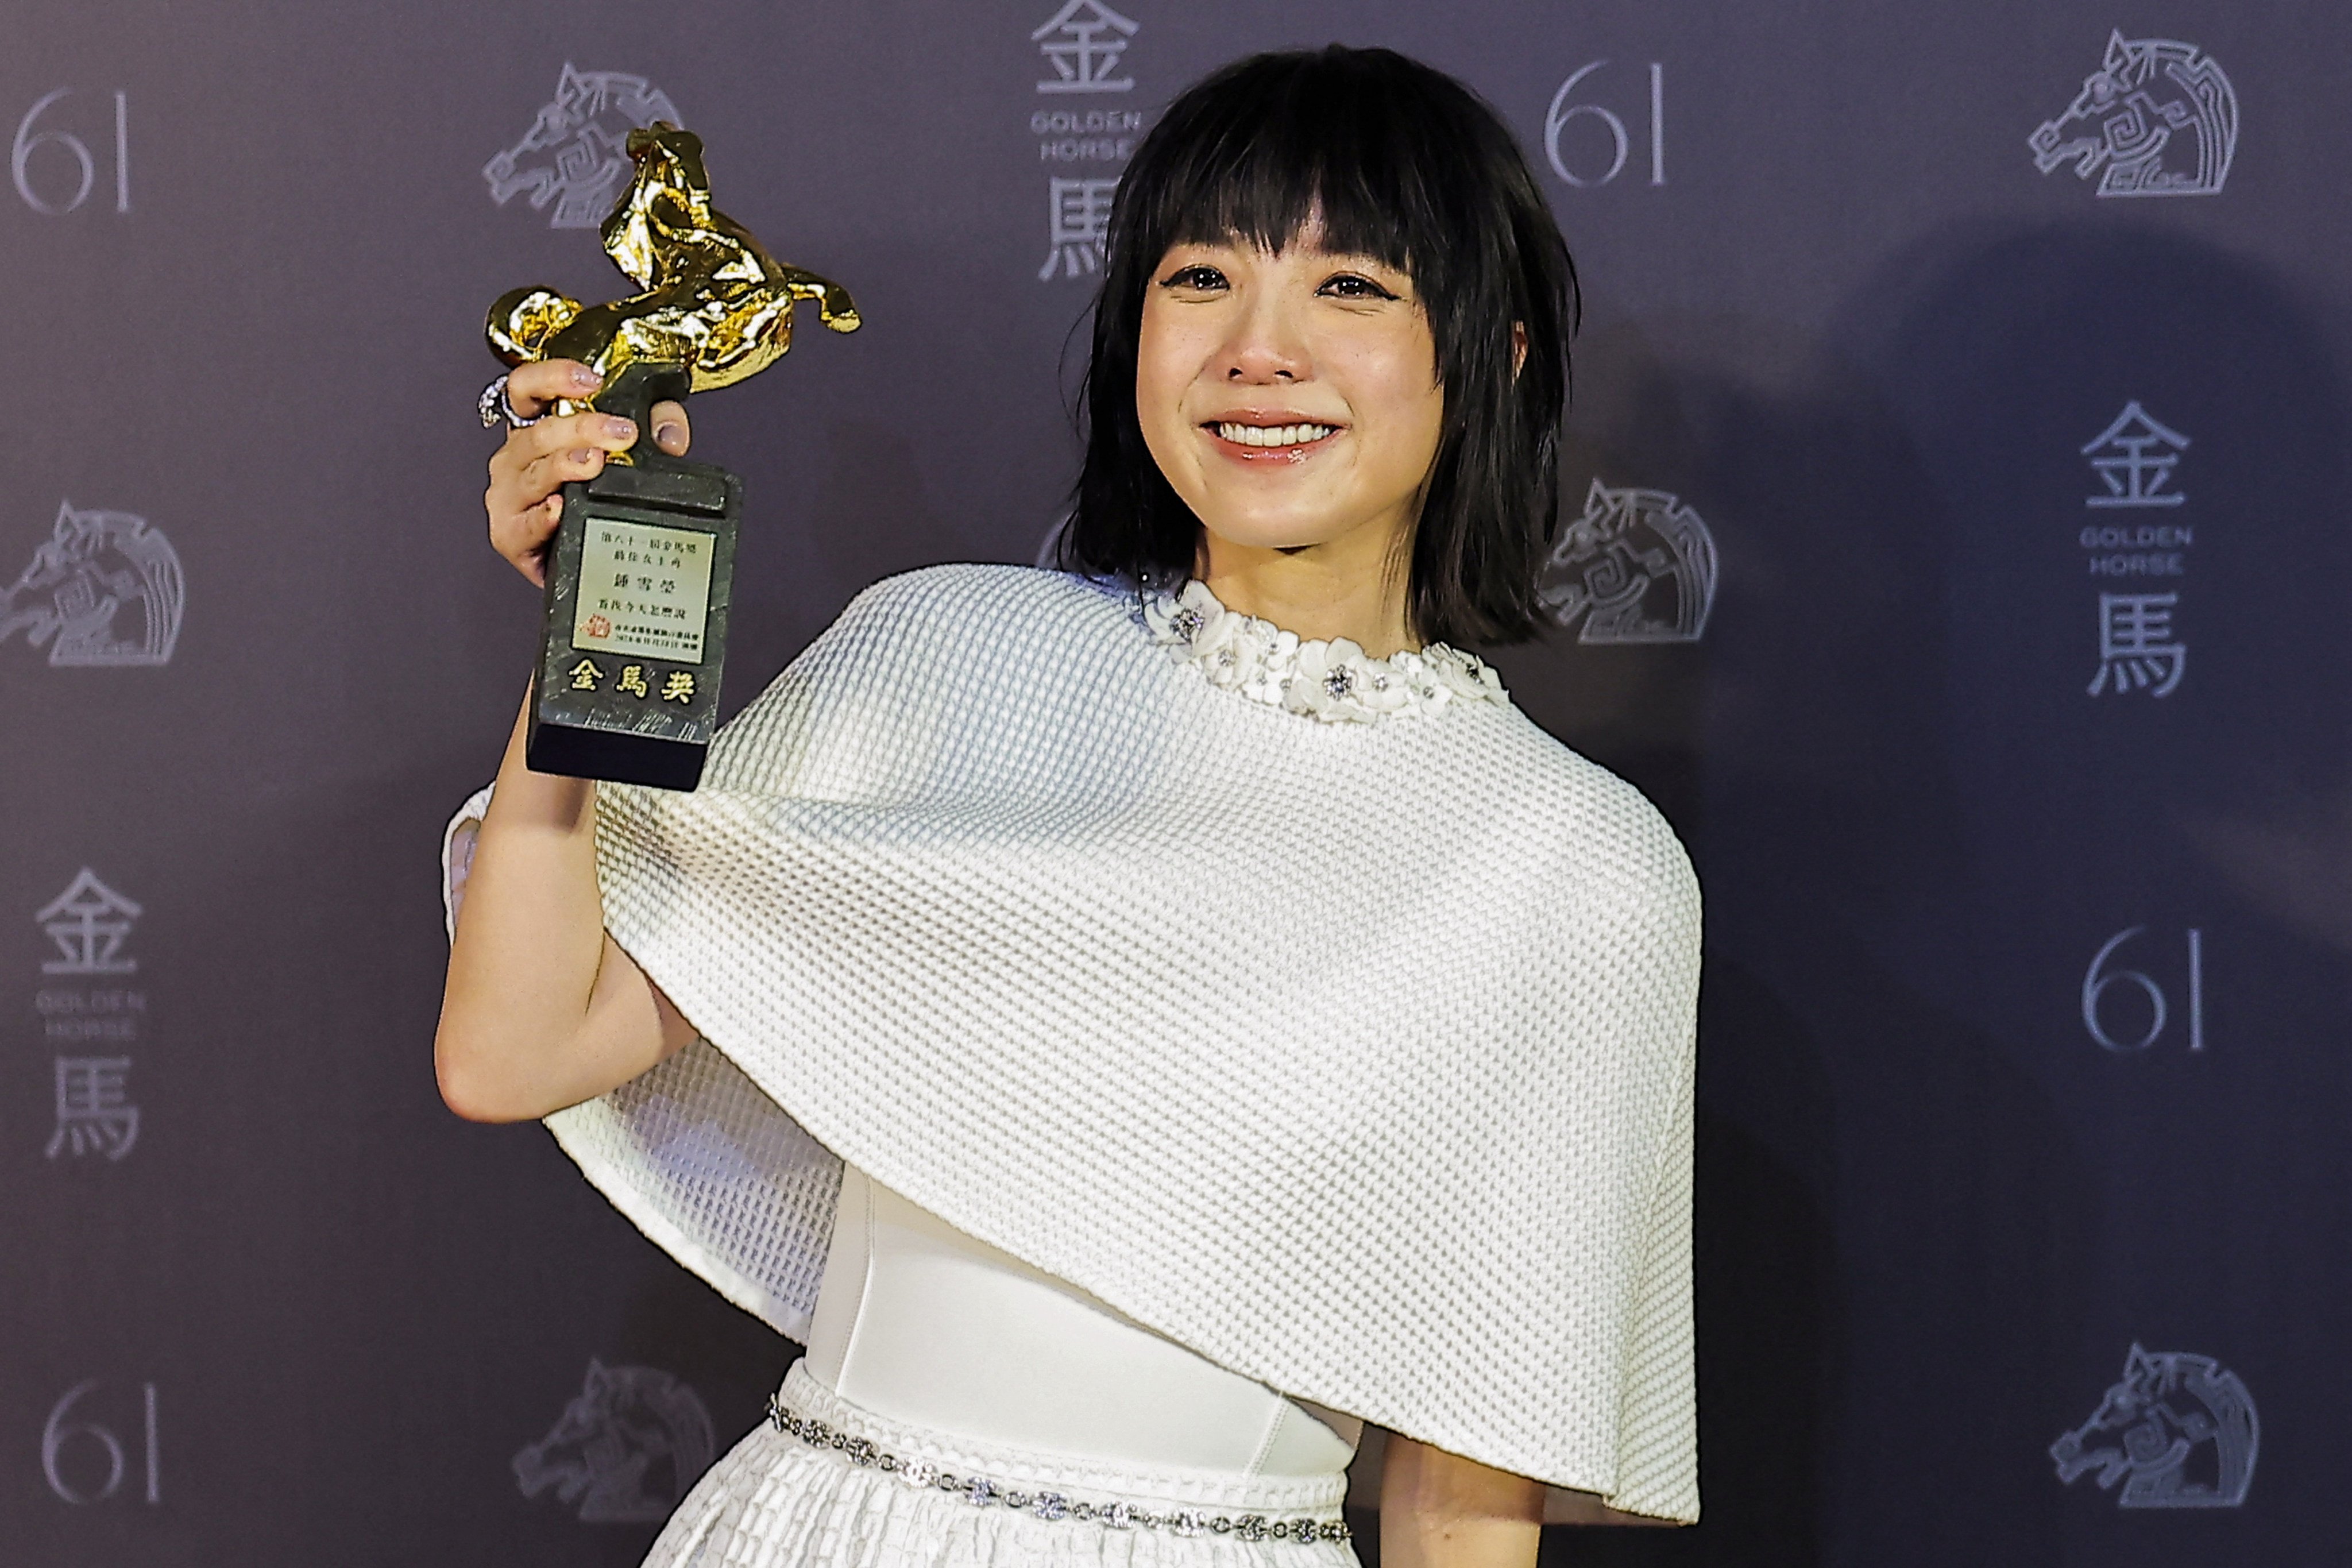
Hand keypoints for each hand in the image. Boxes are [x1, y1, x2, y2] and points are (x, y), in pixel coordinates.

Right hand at [484, 360, 691, 584]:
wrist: (580, 556)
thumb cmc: (592, 496)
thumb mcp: (627, 452)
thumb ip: (656, 429)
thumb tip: (671, 435)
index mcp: (535, 428)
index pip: (526, 388)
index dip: (552, 377)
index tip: (591, 381)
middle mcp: (516, 458)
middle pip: (537, 433)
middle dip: (582, 428)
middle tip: (621, 433)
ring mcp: (509, 496)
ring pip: (533, 474)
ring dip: (565, 465)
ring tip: (594, 462)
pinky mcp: (510, 535)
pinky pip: (523, 525)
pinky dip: (541, 517)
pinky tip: (559, 509)